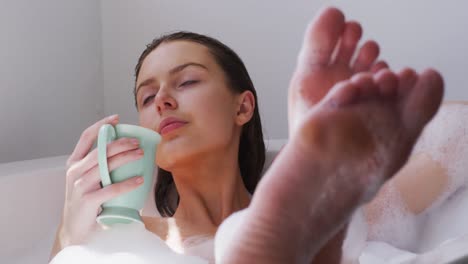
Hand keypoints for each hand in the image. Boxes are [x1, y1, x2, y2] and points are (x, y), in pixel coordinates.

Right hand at [58, 114, 144, 246]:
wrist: (76, 228)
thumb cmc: (87, 200)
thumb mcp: (88, 178)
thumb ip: (99, 164)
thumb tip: (126, 149)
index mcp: (73, 162)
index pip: (85, 137)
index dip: (101, 125)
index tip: (117, 118)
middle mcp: (74, 171)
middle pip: (99, 150)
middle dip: (120, 142)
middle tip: (137, 141)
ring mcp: (80, 186)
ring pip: (105, 166)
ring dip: (125, 158)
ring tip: (141, 154)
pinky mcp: (88, 200)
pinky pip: (111, 189)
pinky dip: (127, 183)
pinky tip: (140, 180)